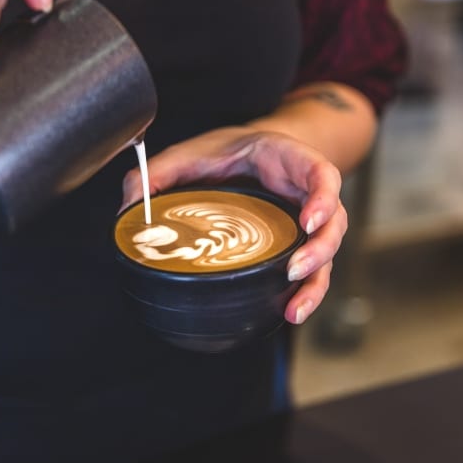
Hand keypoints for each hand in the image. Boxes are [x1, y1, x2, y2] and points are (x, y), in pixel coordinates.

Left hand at [121, 127, 347, 324]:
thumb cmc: (227, 151)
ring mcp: (304, 223)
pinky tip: (288, 311)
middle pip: (333, 224)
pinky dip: (303, 292)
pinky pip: (310, 270)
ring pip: (326, 255)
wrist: (245, 151)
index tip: (308, 218)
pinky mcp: (294, 245)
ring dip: (314, 282)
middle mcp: (306, 194)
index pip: (322, 175)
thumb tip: (128, 207)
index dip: (323, 197)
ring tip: (293, 308)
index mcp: (289, 162)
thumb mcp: (193, 152)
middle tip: (293, 269)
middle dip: (319, 250)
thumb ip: (160, 172)